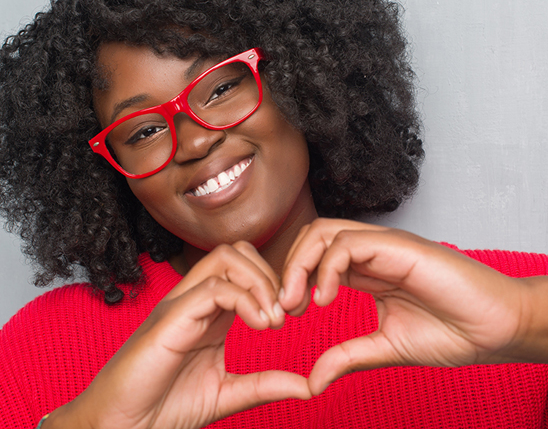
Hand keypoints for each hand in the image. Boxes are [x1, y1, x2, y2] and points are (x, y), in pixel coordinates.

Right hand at [49, 241, 309, 428]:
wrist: (123, 428)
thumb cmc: (165, 407)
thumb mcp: (228, 393)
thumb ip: (266, 385)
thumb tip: (308, 386)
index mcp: (210, 312)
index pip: (247, 268)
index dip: (276, 283)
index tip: (292, 316)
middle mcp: (195, 300)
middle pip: (239, 252)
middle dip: (272, 275)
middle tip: (286, 314)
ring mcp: (181, 305)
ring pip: (227, 258)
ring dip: (261, 282)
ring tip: (273, 320)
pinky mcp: (170, 319)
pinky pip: (214, 287)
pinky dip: (245, 300)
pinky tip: (260, 326)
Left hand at [280, 219, 527, 394]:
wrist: (500, 328)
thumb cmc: (455, 332)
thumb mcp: (388, 347)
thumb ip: (348, 356)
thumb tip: (312, 381)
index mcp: (370, 271)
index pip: (316, 258)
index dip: (294, 282)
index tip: (286, 317)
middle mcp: (374, 252)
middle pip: (312, 238)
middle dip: (289, 269)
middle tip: (285, 309)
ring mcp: (387, 245)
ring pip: (324, 232)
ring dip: (301, 265)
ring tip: (300, 303)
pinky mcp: (401, 246)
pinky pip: (348, 243)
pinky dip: (327, 267)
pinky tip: (325, 299)